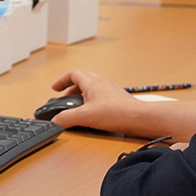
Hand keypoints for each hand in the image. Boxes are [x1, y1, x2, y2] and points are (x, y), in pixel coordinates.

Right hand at [49, 69, 195, 141]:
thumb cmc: (117, 112)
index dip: (62, 80)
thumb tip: (55, 121)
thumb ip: (67, 118)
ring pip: (92, 87)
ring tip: (78, 108)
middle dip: (71, 89)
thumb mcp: (85, 116)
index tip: (55, 89)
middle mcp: (102, 83)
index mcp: (92, 82)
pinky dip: (93, 101)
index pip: (73, 74)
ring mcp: (111, 90)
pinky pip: (101, 95)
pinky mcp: (118, 99)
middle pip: (82, 79)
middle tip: (65, 99)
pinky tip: (94, 114)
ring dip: (82, 95)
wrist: (139, 117)